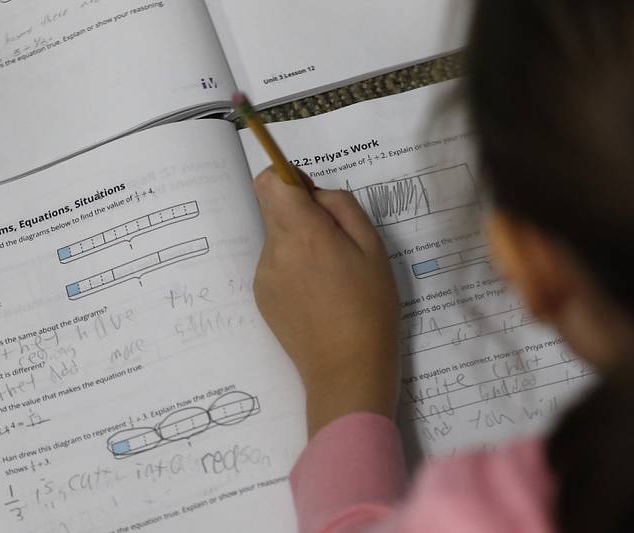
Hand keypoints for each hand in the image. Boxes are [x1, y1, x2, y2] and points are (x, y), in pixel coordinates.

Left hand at [253, 167, 400, 437]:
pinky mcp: (260, 297)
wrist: (347, 370)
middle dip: (300, 213)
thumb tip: (313, 192)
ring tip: (330, 277)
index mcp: (303, 233)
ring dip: (299, 243)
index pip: (269, 182)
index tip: (311, 194)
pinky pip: (275, 265)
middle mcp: (274, 250)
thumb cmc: (370, 307)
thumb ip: (341, 207)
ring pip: (276, 238)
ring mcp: (263, 276)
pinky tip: (317, 295)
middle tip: (334, 242)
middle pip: (273, 209)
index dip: (287, 178)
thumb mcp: (372, 247)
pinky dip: (293, 268)